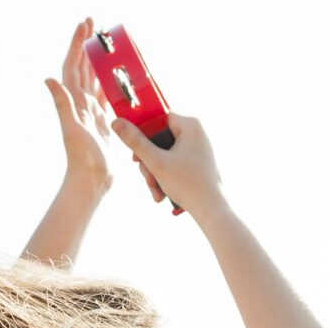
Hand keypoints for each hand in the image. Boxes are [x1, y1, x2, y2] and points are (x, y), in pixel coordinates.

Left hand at [44, 16, 114, 189]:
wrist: (91, 180)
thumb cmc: (82, 157)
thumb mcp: (72, 129)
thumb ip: (62, 104)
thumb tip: (48, 79)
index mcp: (74, 100)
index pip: (73, 65)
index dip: (77, 44)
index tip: (84, 24)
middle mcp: (81, 102)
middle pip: (84, 66)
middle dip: (88, 44)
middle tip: (95, 24)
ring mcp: (92, 110)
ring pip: (95, 77)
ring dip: (99, 59)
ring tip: (106, 42)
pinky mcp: (103, 120)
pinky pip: (108, 94)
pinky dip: (112, 80)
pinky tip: (119, 74)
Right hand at [110, 112, 224, 216]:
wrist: (212, 210)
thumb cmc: (188, 184)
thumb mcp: (156, 163)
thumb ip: (135, 142)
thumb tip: (116, 123)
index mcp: (189, 125)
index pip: (156, 118)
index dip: (141, 132)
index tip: (133, 149)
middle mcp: (194, 132)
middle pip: (157, 139)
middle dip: (148, 162)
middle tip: (147, 177)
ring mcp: (196, 147)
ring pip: (163, 154)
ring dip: (154, 173)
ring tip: (156, 191)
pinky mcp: (195, 161)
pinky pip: (172, 163)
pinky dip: (165, 177)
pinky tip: (163, 194)